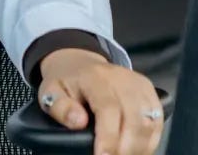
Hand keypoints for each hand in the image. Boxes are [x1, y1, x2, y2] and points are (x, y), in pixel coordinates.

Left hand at [37, 48, 162, 154]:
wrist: (80, 63)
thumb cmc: (66, 81)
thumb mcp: (50, 90)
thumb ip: (59, 107)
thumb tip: (78, 122)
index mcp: (96, 77)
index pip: (109, 109)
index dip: (109, 137)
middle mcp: (123, 79)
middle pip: (134, 119)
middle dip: (126, 148)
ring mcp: (140, 85)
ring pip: (150, 122)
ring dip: (140, 147)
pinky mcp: (150, 93)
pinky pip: (157, 121)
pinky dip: (149, 140)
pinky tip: (136, 150)